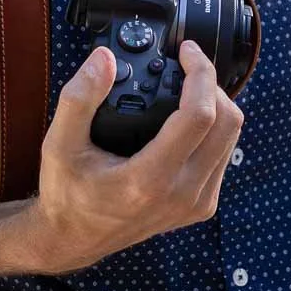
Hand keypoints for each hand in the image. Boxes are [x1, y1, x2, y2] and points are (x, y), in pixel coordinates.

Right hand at [17, 39, 243, 276]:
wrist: (74, 240)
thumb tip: (104, 58)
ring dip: (216, 105)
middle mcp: (182, 194)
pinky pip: (224, 156)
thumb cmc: (66, 193)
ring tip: (186, 88)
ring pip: (231, 139)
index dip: (199, 73)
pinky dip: (214, 129)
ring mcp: (196, 203)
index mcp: (149, 179)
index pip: (198, 116)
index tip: (185, 51)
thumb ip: (79, 98)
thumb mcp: (59, 144)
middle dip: (211, 84)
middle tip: (186, 67)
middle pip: (227, 123)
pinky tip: (186, 119)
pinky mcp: (201, 207)